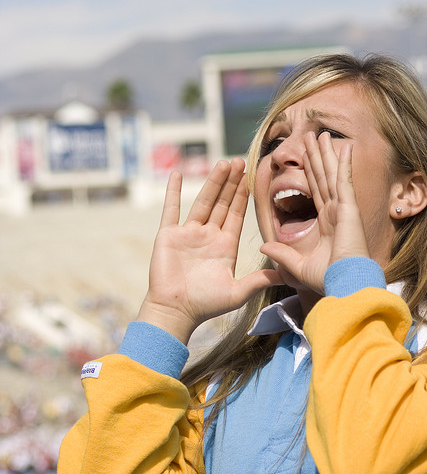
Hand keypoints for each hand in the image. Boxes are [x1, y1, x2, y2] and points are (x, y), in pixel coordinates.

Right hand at [139, 158, 280, 342]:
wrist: (175, 311)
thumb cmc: (206, 304)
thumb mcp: (238, 292)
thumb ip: (260, 279)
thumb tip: (288, 275)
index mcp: (225, 246)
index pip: (236, 214)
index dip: (242, 196)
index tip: (249, 177)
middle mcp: (208, 236)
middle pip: (221, 203)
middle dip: (230, 183)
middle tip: (239, 161)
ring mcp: (188, 234)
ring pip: (202, 202)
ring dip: (212, 182)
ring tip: (222, 163)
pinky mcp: (168, 235)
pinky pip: (171, 209)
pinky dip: (173, 192)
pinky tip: (177, 174)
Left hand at [260, 131, 369, 294]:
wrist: (345, 286)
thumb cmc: (328, 280)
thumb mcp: (297, 265)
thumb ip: (282, 253)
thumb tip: (263, 245)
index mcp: (326, 222)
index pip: (316, 190)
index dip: (310, 172)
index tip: (305, 157)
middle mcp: (336, 212)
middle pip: (323, 177)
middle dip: (317, 156)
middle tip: (312, 136)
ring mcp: (343, 208)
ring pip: (332, 174)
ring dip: (327, 154)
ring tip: (322, 135)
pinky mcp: (349, 208)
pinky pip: (344, 180)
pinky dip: (344, 163)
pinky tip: (344, 147)